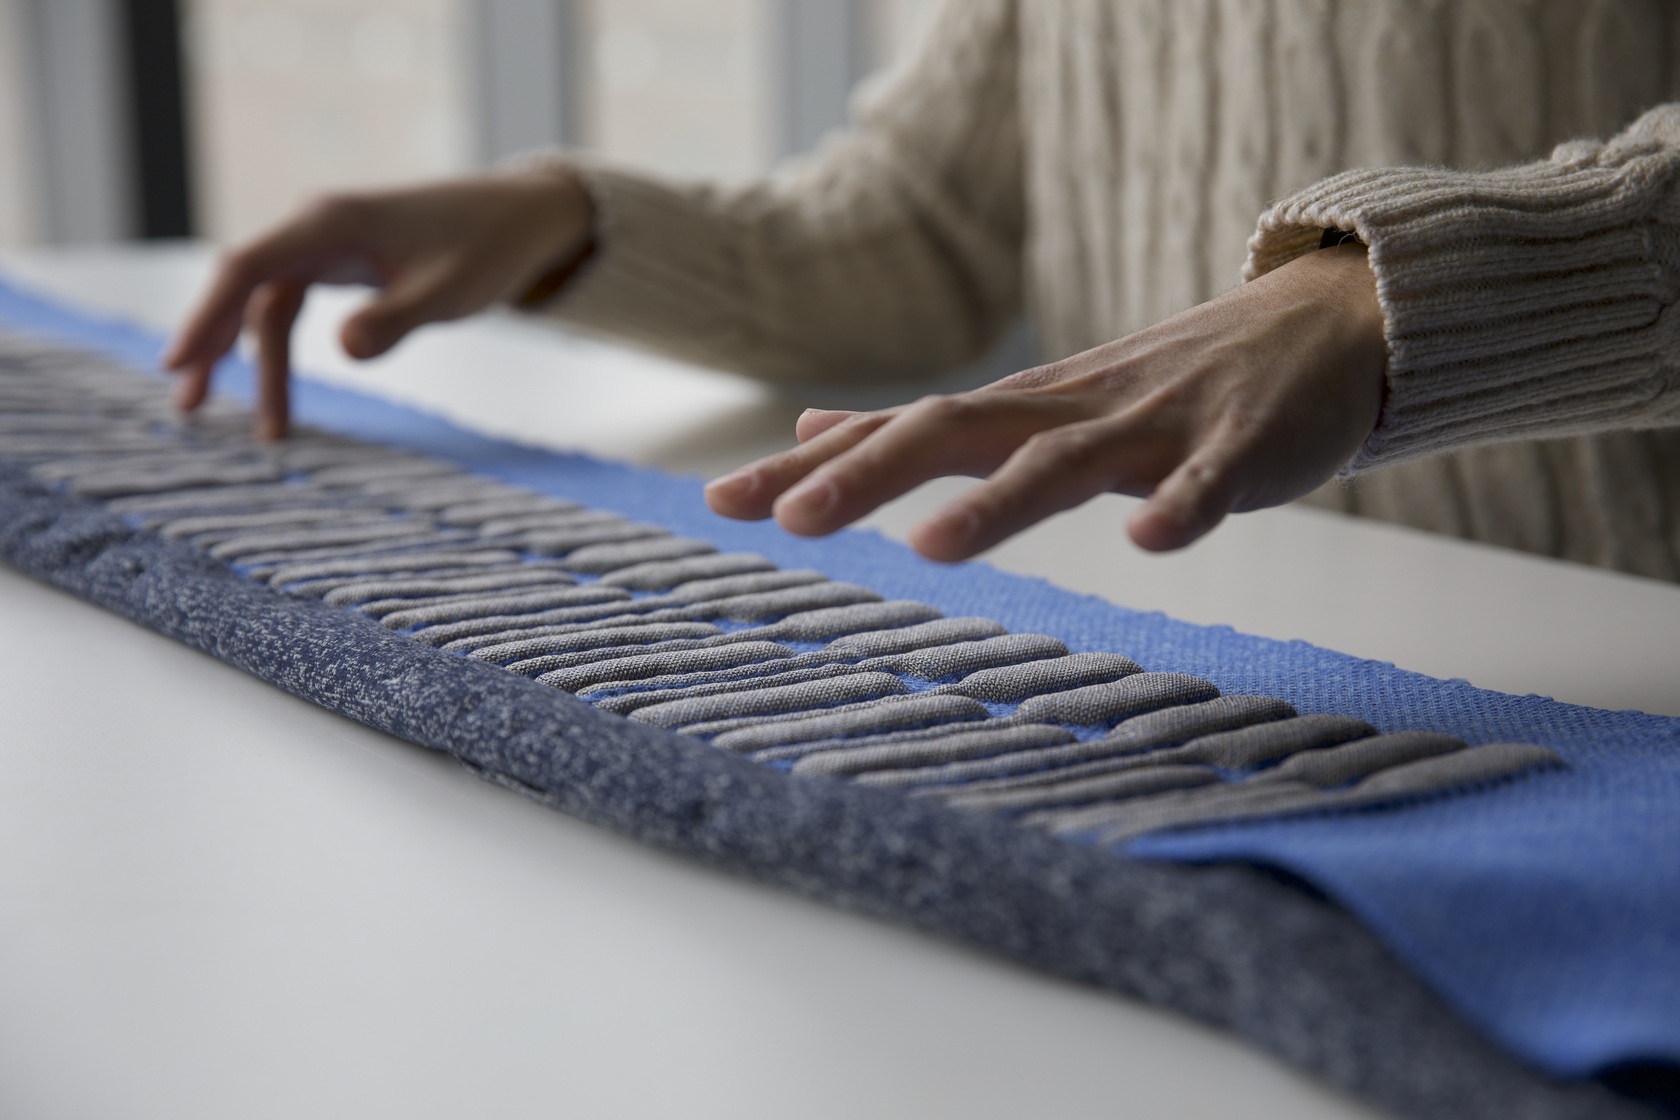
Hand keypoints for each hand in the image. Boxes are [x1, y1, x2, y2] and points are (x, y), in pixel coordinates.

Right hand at [163, 163, 593, 438]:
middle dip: (211, 343)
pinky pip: (292, 305)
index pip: (247, 266)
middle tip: (188, 407)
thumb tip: (344, 351)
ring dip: (253, 360)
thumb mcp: (447, 292)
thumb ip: (395, 320)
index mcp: (331, 223)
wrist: (521, 218)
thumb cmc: (486, 249)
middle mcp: (317, 227)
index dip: (206, 313)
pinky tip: (274, 387)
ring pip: (268, 303)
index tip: (177, 362)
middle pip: (244, 285)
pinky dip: (280, 347)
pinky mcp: (343, 263)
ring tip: (257, 428)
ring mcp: (327, 245)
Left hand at [705, 244, 1385, 556]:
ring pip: (1065, 463)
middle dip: (868, 476)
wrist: (1318, 329)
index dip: (808, 466)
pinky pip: (1207, 483)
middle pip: (954, 433)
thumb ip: (931, 425)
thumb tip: (815, 429)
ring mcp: (1155, 428)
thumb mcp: (1034, 400)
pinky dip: (1179, 509)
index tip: (720, 502)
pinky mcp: (1238, 450)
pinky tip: (1150, 541)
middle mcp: (1070, 412)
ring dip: (996, 504)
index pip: (895, 432)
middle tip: (789, 520)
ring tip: (929, 549)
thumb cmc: (1164, 383)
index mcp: (1020, 411)